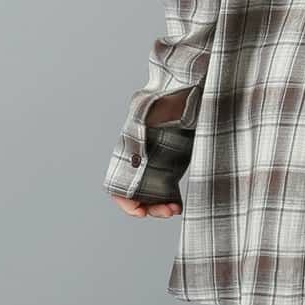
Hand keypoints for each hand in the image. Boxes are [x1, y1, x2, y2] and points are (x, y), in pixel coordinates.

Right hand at [112, 87, 192, 213]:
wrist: (187, 94)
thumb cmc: (168, 98)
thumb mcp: (154, 106)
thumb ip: (148, 116)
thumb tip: (141, 116)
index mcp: (131, 150)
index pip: (118, 182)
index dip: (125, 200)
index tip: (140, 211)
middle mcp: (140, 161)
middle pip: (137, 195)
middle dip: (150, 208)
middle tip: (169, 211)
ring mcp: (156, 165)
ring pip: (152, 197)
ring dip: (160, 208)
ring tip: (176, 210)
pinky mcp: (172, 166)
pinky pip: (167, 191)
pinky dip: (171, 202)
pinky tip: (180, 204)